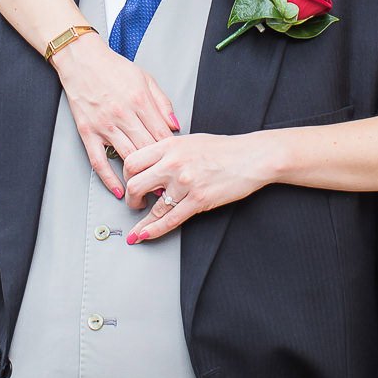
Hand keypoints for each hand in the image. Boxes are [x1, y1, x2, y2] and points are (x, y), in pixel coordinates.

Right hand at [50, 34, 178, 197]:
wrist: (82, 60)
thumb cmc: (113, 68)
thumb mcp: (146, 79)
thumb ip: (163, 103)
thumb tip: (176, 126)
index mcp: (140, 100)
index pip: (161, 135)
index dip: (171, 153)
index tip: (177, 165)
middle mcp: (123, 114)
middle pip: (147, 149)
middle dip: (159, 169)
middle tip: (169, 185)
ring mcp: (104, 125)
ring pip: (126, 157)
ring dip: (140, 177)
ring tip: (150, 191)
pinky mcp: (88, 132)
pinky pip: (99, 161)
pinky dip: (109, 178)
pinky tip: (119, 190)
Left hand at [122, 132, 276, 242]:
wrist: (252, 157)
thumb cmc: (225, 149)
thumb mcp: (190, 141)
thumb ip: (168, 152)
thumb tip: (150, 166)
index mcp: (169, 146)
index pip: (133, 161)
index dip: (126, 176)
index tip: (128, 183)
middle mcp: (174, 163)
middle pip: (134, 184)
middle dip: (130, 198)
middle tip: (134, 203)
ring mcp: (185, 182)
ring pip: (152, 207)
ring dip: (142, 220)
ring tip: (139, 226)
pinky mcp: (199, 200)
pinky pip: (170, 220)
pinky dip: (154, 230)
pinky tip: (145, 235)